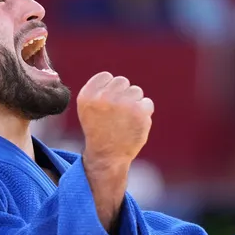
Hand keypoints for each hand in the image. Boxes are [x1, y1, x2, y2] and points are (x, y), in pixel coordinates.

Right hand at [77, 72, 154, 231]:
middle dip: (122, 95)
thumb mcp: (88, 109)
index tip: (107, 106)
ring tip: (125, 121)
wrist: (108, 157)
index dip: (109, 90)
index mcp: (88, 96)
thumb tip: (117, 79)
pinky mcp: (140, 112)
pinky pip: (147, 103)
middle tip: (117, 115)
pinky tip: (134, 125)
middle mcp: (104, 97)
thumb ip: (99, 90)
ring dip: (134, 104)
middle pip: (122, 82)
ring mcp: (123, 104)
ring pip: (136, 91)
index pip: (106, 77)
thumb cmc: (99, 132)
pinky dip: (144, 114)